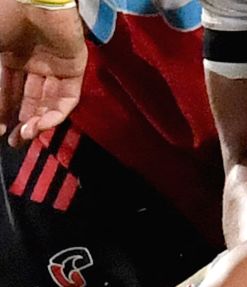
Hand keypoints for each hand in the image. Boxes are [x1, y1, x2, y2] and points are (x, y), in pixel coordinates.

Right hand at [0, 5, 85, 145]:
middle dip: (22, 122)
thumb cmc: (3, 18)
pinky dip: (56, 114)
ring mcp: (54, 66)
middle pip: (30, 100)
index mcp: (9, 56)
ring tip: (27, 135)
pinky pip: (68, 98)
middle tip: (15, 143)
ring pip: (49, 102)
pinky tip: (42, 124)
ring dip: (38, 121)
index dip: (2, 111)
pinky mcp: (74, 68)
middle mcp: (32, 63)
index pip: (7, 91)